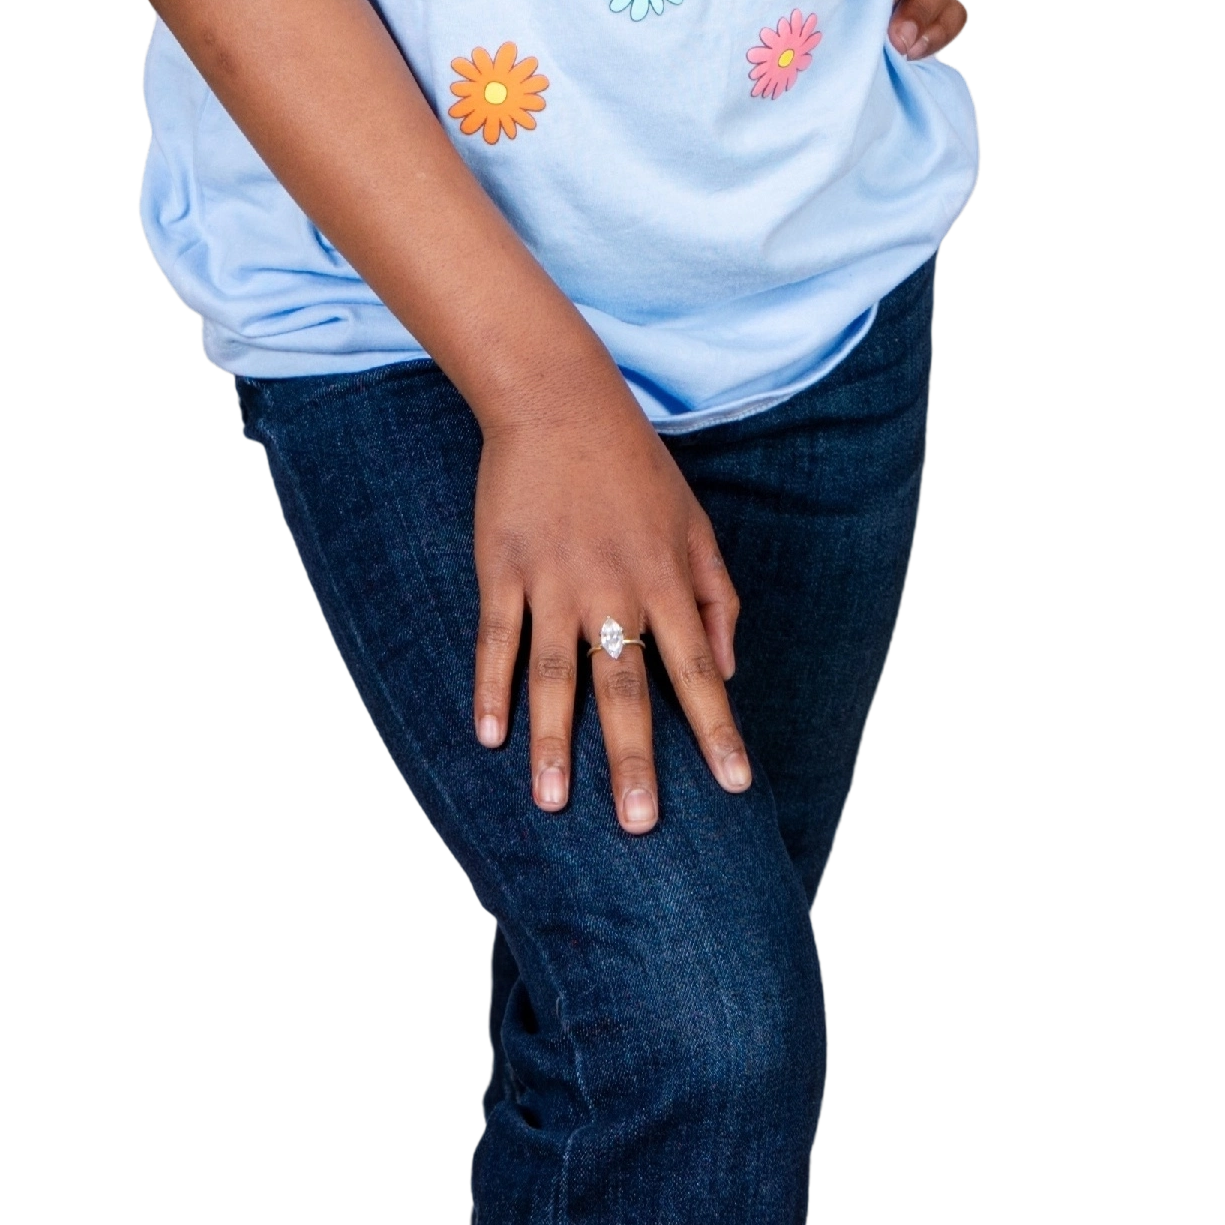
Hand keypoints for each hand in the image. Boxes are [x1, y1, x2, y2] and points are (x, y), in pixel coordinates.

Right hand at [471, 359, 751, 832]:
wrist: (558, 398)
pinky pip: (497, 639)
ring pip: (555, 676)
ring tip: (551, 804)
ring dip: (553, 743)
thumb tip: (728, 668)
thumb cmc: (634, 465)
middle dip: (634, 760)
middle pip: (626, 687)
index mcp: (666, 579)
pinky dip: (491, 688)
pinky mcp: (503, 568)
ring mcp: (554, 580)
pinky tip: (488, 737)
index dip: (718, 730)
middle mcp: (613, 588)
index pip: (699, 670)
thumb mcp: (693, 522)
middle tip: (638, 826)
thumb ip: (717, 595)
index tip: (735, 787)